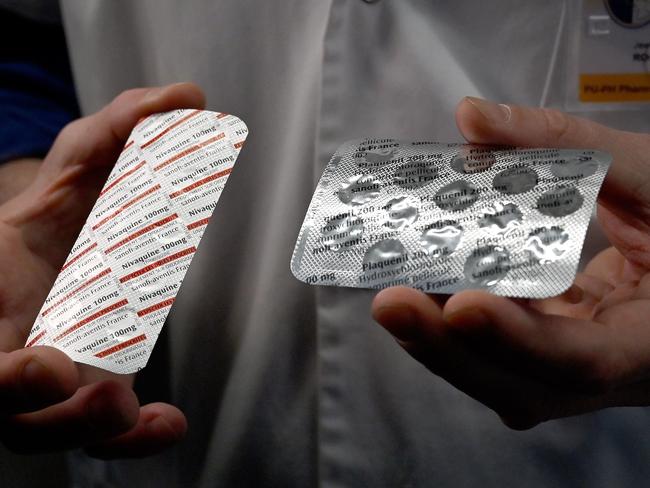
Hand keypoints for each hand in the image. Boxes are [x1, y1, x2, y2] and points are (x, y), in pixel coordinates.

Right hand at [0, 83, 204, 456]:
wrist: (65, 250)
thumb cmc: (64, 210)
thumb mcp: (84, 165)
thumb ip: (123, 129)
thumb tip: (187, 96)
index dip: (3, 372)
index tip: (47, 363)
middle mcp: (14, 346)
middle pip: (9, 407)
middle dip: (44, 408)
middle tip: (94, 389)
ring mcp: (51, 382)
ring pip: (54, 431)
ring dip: (94, 429)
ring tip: (136, 411)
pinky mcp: (92, 392)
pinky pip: (102, 437)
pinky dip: (132, 440)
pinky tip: (167, 423)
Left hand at [372, 97, 649, 428]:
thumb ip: (567, 144)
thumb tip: (473, 118)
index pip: (585, 360)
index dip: (519, 340)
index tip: (461, 304)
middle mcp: (610, 372)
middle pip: (520, 386)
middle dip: (448, 347)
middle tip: (390, 300)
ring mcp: (571, 370)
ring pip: (496, 377)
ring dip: (438, 338)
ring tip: (392, 286)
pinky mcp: (545, 352)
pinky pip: (493, 352)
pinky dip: (452, 324)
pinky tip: (423, 281)